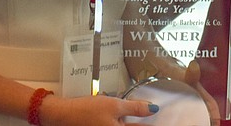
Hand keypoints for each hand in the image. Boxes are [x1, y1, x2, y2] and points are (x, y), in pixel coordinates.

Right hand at [39, 94, 157, 125]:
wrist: (63, 115)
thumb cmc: (87, 110)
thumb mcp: (114, 105)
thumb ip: (135, 108)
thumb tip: (154, 109)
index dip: (155, 124)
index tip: (167, 121)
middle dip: (142, 121)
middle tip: (156, 115)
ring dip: (133, 121)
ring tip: (141, 113)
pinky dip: (123, 121)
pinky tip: (124, 115)